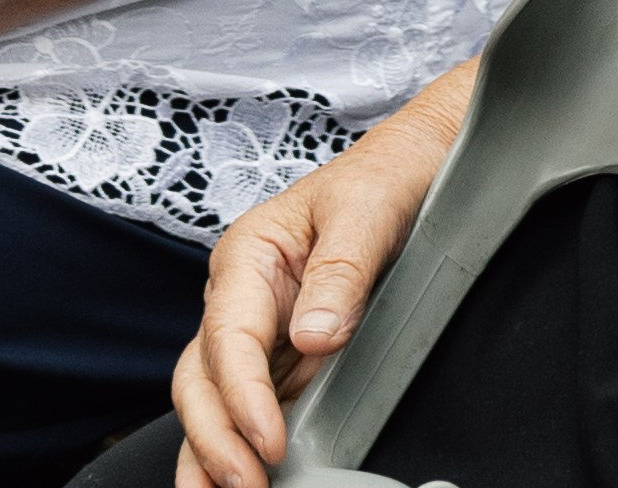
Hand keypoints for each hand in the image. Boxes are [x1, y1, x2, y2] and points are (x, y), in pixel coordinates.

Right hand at [173, 58, 476, 487]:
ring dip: (210, 452)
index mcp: (250, 255)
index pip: (228, 336)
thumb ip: (341, 269)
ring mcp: (261, 330)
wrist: (415, 163)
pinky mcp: (285, 355)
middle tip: (247, 486)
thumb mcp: (368, 209)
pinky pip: (248, 406)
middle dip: (214, 437)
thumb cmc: (386, 176)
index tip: (270, 442)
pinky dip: (233, 445)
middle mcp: (243, 296)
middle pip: (201, 376)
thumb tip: (313, 336)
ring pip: (210, 398)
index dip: (243, 396)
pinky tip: (237, 478)